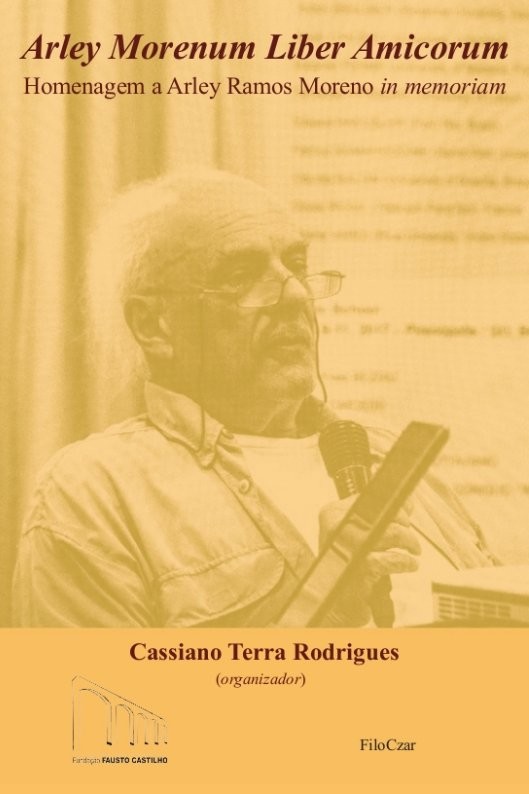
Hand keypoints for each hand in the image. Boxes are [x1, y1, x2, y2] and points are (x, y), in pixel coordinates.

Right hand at [317, 496, 420, 625]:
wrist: (334, 600)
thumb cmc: (347, 564)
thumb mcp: (356, 533)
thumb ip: (378, 514)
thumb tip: (407, 502)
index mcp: (333, 513)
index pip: (371, 499)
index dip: (394, 505)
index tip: (406, 515)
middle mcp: (337, 527)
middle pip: (384, 514)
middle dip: (404, 525)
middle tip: (410, 538)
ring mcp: (348, 548)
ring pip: (392, 533)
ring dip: (410, 542)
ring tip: (414, 550)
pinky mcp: (360, 568)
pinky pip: (392, 559)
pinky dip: (406, 562)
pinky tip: (410, 564)